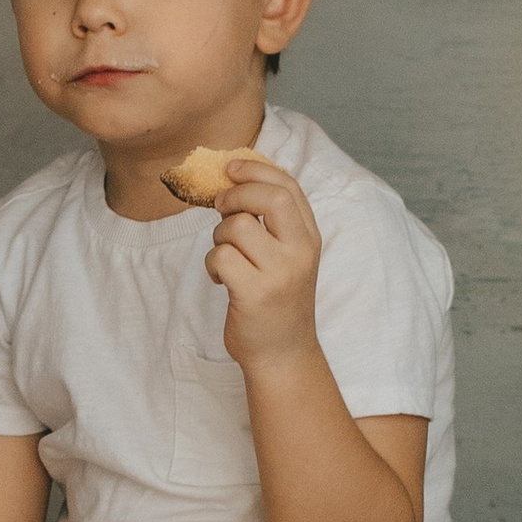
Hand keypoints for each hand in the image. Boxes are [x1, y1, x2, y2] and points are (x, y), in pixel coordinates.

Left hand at [204, 154, 322, 366]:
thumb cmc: (277, 301)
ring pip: (236, 228)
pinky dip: (212, 264)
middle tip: (220, 206)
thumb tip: (235, 182)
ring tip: (225, 257)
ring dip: (219, 236)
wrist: (282, 354)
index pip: (288, 187)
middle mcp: (300, 253)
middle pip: (270, 198)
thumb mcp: (287, 257)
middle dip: (236, 194)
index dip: (256, 169)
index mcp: (309, 238)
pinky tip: (221, 279)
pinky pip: (221, 257)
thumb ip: (272, 223)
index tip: (232, 168)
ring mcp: (279, 274)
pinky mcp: (254, 294)